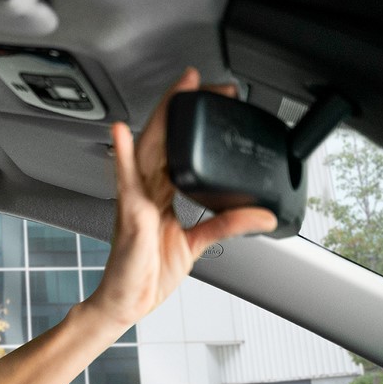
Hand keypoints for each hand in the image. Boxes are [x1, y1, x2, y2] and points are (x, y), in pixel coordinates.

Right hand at [85, 68, 278, 329]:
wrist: (125, 303)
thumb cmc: (146, 276)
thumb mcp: (197, 245)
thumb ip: (227, 224)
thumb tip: (262, 214)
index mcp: (159, 197)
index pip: (177, 150)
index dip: (191, 123)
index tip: (214, 98)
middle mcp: (145, 193)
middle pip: (162, 140)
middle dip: (180, 108)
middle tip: (200, 80)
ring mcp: (135, 201)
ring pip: (147, 150)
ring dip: (160, 118)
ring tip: (174, 91)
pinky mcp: (129, 215)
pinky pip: (125, 181)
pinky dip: (122, 155)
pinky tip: (121, 133)